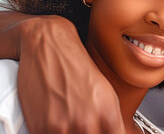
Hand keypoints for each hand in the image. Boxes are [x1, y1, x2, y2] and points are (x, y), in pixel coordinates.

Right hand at [16, 14, 124, 133]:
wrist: (51, 45)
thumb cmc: (77, 67)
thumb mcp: (106, 93)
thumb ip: (110, 120)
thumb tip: (113, 133)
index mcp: (109, 115)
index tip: (102, 132)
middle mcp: (88, 123)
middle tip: (81, 125)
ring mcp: (64, 127)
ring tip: (68, 123)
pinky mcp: (41, 127)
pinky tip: (55, 124)